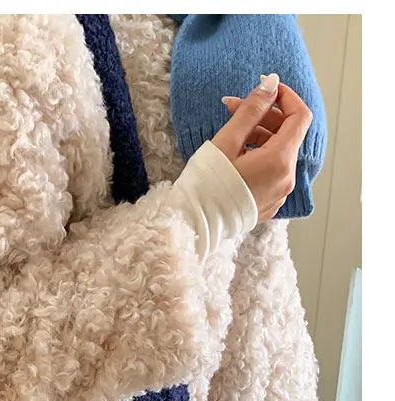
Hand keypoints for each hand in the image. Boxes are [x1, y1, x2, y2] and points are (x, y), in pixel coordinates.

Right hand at [211, 75, 313, 221]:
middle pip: (288, 135)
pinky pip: (272, 172)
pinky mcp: (268, 203)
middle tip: (235, 107)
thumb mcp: (227, 141)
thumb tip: (272, 83)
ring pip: (279, 153)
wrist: (193, 225)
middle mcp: (286, 178)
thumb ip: (252, 109)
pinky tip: (237, 156)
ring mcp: (279, 193)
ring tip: (232, 132)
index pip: (300, 116)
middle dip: (266, 115)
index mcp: (279, 160)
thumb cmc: (206, 184)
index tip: (266, 88)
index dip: (286, 97)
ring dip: (260, 136)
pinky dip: (260, 156)